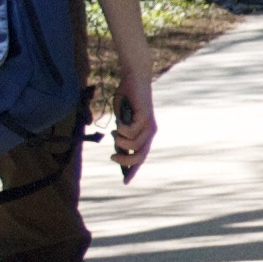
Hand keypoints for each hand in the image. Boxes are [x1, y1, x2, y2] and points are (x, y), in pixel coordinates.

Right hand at [111, 64, 158, 179]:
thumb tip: (118, 151)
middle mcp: (150, 132)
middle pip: (141, 156)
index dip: (133, 170)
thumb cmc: (126, 100)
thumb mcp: (121, 121)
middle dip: (126, 161)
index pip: (141, 157)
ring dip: (121, 142)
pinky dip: (121, 131)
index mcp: (145, 135)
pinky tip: (118, 124)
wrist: (133, 79)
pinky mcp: (145, 116)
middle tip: (112, 157)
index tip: (125, 182)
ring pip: (135, 145)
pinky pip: (131, 132)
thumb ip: (120, 135)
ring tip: (115, 133)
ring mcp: (149, 125)